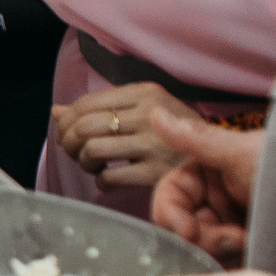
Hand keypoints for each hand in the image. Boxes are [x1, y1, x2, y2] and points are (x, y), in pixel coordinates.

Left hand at [52, 82, 206, 188]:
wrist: (219, 160)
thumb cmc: (173, 134)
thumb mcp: (141, 110)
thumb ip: (99, 108)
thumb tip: (55, 111)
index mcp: (144, 93)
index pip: (86, 103)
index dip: (66, 122)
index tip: (65, 135)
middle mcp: (150, 115)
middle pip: (84, 126)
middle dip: (68, 143)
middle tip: (74, 153)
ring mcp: (156, 144)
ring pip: (93, 150)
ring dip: (84, 162)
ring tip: (93, 166)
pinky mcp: (158, 173)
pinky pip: (110, 178)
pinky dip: (100, 182)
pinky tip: (108, 180)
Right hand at [147, 109, 263, 261]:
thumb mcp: (242, 155)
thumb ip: (196, 140)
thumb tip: (156, 114)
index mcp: (209, 172)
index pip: (171, 196)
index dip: (171, 215)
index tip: (185, 232)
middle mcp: (219, 199)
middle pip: (183, 226)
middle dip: (200, 237)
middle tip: (230, 241)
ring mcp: (235, 225)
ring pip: (203, 248)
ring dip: (218, 252)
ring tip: (248, 244)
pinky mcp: (253, 248)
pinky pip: (227, 262)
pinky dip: (233, 263)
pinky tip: (253, 253)